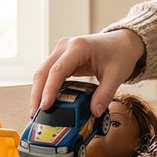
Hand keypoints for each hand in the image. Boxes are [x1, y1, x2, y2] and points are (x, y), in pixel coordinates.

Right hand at [30, 29, 146, 114]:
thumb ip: (105, 94)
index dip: (49, 90)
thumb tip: (94, 113)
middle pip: (44, 71)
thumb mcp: (116, 75)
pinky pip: (49, 74)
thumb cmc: (119, 53)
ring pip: (42, 72)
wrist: (122, 42)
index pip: (58, 70)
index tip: (45, 107)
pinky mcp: (62, 58)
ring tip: (36, 112)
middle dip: (37, 94)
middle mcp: (65, 46)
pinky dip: (45, 88)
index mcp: (78, 47)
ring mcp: (61, 51)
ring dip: (38, 92)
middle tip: (34, 114)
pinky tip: (45, 102)